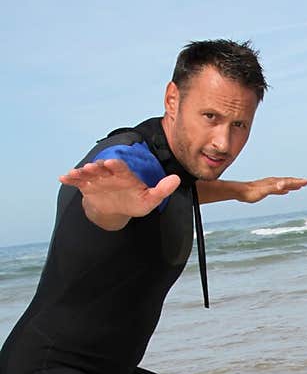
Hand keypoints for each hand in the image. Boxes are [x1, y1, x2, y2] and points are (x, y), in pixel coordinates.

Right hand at [60, 159, 179, 230]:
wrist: (117, 209)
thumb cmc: (135, 202)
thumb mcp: (150, 199)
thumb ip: (162, 190)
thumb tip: (176, 179)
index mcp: (124, 174)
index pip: (120, 168)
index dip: (116, 165)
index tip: (112, 163)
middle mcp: (108, 174)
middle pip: (102, 169)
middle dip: (97, 167)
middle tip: (93, 166)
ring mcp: (96, 179)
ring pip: (88, 174)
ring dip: (82, 172)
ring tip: (77, 173)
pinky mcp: (86, 186)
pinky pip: (77, 182)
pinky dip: (70, 179)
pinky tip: (63, 178)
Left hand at [237, 176, 306, 202]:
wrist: (239, 192)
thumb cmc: (251, 193)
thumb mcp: (264, 191)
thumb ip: (274, 188)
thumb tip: (284, 185)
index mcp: (274, 182)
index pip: (288, 181)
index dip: (298, 182)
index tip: (306, 181)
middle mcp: (272, 182)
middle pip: (287, 181)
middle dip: (297, 182)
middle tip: (306, 182)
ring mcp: (269, 185)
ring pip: (283, 184)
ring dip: (291, 185)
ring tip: (298, 186)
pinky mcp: (265, 189)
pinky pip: (278, 188)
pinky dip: (283, 189)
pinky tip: (284, 191)